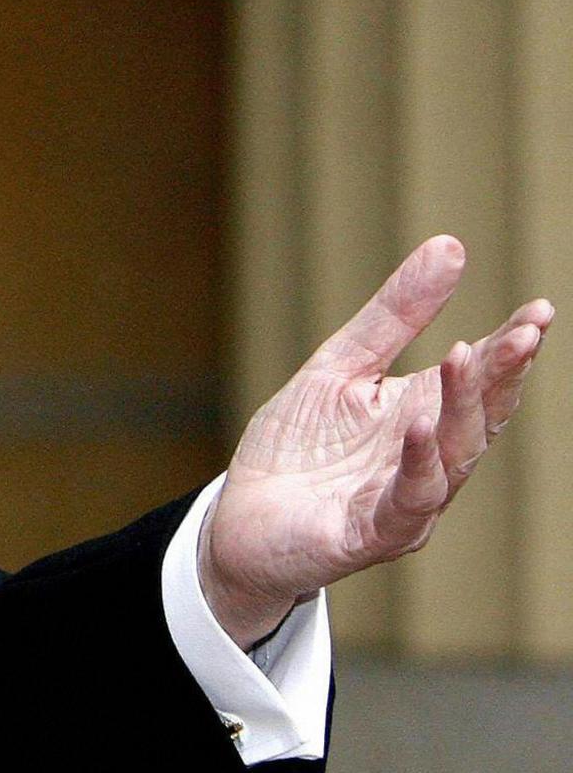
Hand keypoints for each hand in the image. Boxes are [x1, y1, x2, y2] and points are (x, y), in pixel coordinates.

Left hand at [200, 235, 551, 646]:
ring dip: (461, 409)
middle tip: (525, 331)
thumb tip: (451, 245)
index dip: (511, 349)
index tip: (539, 311)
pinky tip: (418, 425)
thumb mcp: (340, 367)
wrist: (239, 523)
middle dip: (502, 374)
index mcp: (425, 418)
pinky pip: (407, 501)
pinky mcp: (370, 534)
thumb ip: (394, 316)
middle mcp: (429, 463)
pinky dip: (418, 465)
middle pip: (479, 417)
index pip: (481, 381)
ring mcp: (406, 503)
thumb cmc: (298, 450)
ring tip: (461, 357)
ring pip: (452, 457)